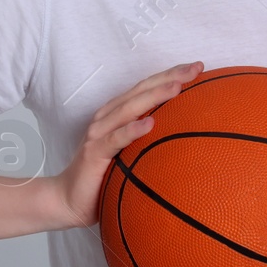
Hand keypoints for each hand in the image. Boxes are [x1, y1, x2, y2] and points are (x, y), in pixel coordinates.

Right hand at [52, 60, 203, 229]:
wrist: (68, 198)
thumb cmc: (103, 176)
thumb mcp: (132, 154)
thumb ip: (151, 142)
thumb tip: (189, 139)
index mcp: (118, 113)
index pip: (147, 87)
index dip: (171, 74)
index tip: (198, 68)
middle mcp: (108, 117)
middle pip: (141, 90)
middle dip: (169, 77)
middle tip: (196, 69)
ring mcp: (99, 133)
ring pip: (129, 108)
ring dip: (154, 96)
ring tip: (177, 87)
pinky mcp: (93, 152)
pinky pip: (115, 139)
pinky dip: (132, 130)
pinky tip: (150, 124)